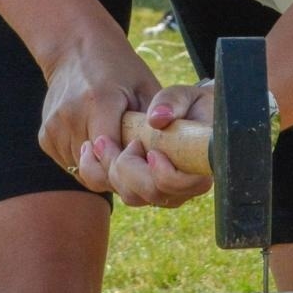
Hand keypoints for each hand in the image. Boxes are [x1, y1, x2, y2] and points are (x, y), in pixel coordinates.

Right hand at [39, 28, 210, 207]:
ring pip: (83, 173)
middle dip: (119, 174)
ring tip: (117, 146)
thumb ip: (157, 121)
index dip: (132, 166)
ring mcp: (54, 130)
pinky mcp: (45, 138)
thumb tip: (167, 156)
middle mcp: (70, 118)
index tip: (144, 156)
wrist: (75, 48)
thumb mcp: (146, 86)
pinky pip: (71, 165)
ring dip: (103, 169)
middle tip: (135, 159)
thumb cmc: (119, 66)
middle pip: (97, 171)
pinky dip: (87, 162)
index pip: (113, 157)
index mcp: (98, 103)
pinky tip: (98, 140)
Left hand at [77, 81, 214, 208]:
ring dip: (111, 170)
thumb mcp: (184, 96)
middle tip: (118, 140)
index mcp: (200, 166)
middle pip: (152, 194)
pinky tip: (91, 150)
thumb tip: (156, 118)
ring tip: (102, 142)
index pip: (183, 185)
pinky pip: (118, 192)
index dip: (166, 174)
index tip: (153, 152)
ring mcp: (162, 192)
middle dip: (128, 169)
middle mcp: (184, 187)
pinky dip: (99, 175)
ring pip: (132, 197)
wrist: (188, 115)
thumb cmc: (190, 104)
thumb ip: (173, 102)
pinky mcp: (141, 189)